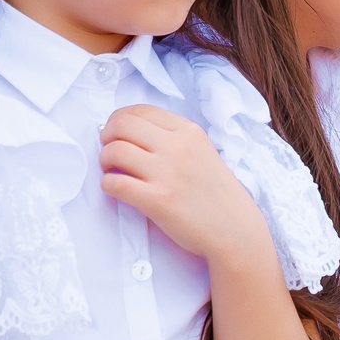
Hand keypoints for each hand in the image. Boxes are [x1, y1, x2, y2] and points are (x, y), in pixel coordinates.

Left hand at [99, 105, 268, 259]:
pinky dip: (107, 185)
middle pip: (122, 124)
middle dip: (106, 136)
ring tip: (112, 171)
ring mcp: (167, 173)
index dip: (119, 119)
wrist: (235, 230)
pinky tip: (117, 190)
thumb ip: (173, 139)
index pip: (141, 110)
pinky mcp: (158, 200)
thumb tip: (131, 132)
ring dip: (104, 160)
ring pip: (114, 150)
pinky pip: (114, 183)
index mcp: (189, 131)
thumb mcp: (202, 152)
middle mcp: (178, 147)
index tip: (116, 134)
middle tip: (109, 152)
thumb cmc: (216, 194)